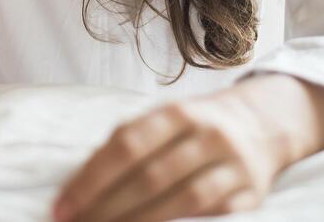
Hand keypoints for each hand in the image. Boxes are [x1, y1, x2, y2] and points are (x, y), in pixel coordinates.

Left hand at [51, 87, 288, 221]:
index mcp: (177, 112)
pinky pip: (213, 218)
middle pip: (150, 177)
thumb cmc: (194, 127)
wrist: (262, 124)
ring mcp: (233, 166)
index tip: (61, 207)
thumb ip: (126, 144)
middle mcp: (208, 135)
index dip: (90, 179)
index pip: (126, 145)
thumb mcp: (163, 121)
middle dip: (107, 208)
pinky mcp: (251, 196)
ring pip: (182, 201)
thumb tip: (77, 183)